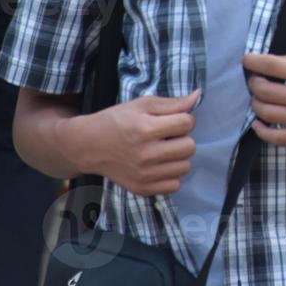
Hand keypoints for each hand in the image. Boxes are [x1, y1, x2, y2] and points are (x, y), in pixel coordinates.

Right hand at [76, 92, 199, 196]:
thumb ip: (172, 103)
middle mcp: (145, 154)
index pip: (187, 123)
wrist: (88, 145)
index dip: (183, 118)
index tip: (172, 120)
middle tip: (168, 136)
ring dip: (178, 157)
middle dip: (183, 138)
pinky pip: (175, 185)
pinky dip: (170, 175)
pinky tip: (159, 165)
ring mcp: (144, 175)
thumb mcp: (142, 104)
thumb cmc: (116, 120)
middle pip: (190, 147)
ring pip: (185, 167)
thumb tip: (197, 96)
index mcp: (145, 129)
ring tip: (163, 150)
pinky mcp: (142, 189)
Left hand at [244, 52, 285, 146]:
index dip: (253, 61)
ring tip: (260, 98)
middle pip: (263, 90)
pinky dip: (260, 130)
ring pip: (265, 112)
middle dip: (253, 83)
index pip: (271, 66)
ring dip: (256, 102)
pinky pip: (274, 137)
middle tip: (255, 80)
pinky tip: (258, 122)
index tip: (247, 60)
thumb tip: (264, 64)